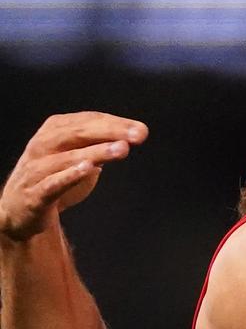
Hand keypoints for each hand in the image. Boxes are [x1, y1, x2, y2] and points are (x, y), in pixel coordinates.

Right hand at [0, 112, 146, 240]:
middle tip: (137, 136)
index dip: (115, 123)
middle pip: (77, 132)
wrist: (22, 208)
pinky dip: (69, 176)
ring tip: (121, 149)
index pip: (88, 121)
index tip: (141, 130)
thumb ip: (102, 143)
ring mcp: (37, 168)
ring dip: (95, 152)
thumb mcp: (81, 154)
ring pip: (67, 157)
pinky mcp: (35, 193)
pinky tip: (88, 169)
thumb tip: (136, 133)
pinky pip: (53, 183)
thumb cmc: (57, 175)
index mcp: (56, 129)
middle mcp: (44, 144)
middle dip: (109, 132)